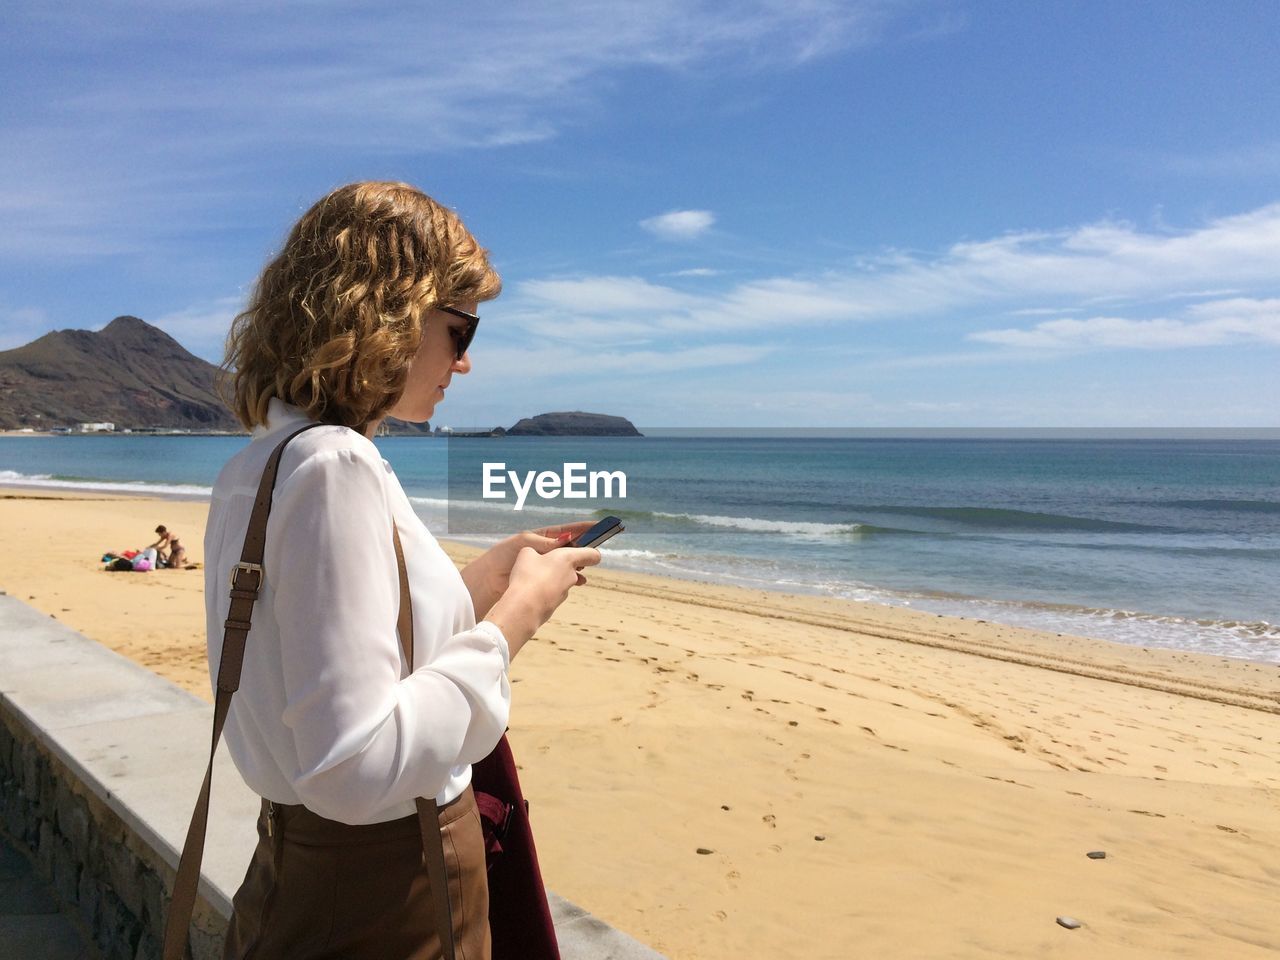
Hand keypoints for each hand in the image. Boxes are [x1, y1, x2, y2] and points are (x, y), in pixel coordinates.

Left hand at [460, 521, 596, 620]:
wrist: (490, 578)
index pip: (568, 530)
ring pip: (570, 563)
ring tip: (588, 566)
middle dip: (586, 547)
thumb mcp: (524, 542)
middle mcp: (548, 550)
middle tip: (598, 549)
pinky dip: (574, 578)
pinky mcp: (545, 579)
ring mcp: (548, 564)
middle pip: (573, 547)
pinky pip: (564, 577)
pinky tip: (580, 580)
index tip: (599, 526)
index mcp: (544, 536)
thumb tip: (567, 540)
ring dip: (580, 564)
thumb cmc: (503, 555)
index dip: (584, 528)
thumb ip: (546, 542)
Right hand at [485, 545, 600, 658]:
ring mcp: (564, 593)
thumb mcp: (526, 553)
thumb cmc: (527, 576)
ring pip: (561, 581)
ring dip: (551, 578)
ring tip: (531, 576)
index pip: (592, 555)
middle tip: (544, 561)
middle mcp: (571, 576)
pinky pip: (551, 593)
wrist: (524, 608)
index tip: (583, 552)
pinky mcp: (555, 605)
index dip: (590, 553)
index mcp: (568, 559)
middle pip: (574, 568)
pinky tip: (528, 590)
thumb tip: (534, 554)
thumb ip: (535, 550)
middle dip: (560, 565)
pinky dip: (543, 590)